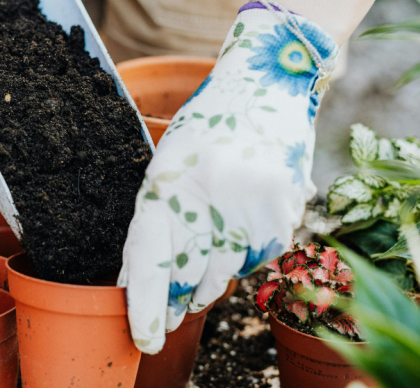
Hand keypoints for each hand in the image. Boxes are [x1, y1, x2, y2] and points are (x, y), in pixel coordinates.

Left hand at [117, 0, 339, 354]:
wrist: (268, 82)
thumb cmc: (207, 126)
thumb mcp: (167, 164)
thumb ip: (153, 221)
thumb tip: (135, 280)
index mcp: (167, 177)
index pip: (149, 254)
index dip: (144, 300)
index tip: (145, 336)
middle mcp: (210, 194)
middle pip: (188, 273)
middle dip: (176, 300)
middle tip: (169, 315)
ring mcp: (251, 205)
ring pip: (224, 273)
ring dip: (208, 279)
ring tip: (204, 257)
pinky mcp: (283, 213)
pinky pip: (255, 259)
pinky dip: (240, 255)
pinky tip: (237, 226)